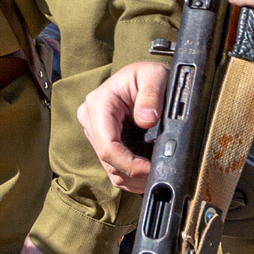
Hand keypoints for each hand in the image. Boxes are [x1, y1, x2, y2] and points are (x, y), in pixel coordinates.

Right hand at [78, 61, 167, 194]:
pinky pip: (116, 171)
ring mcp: (95, 134)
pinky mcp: (103, 144)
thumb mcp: (154, 75)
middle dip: (137, 173)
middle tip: (162, 171)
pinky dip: (134, 177)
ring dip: (136, 178)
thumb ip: (151, 94)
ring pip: (113, 171)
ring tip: (159, 170)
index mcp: (98, 104)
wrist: (143, 76)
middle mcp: (91, 120)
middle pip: (110, 162)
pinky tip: (149, 170)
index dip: (130, 165)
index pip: (108, 147)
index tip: (152, 168)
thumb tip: (146, 119)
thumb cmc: (147, 74)